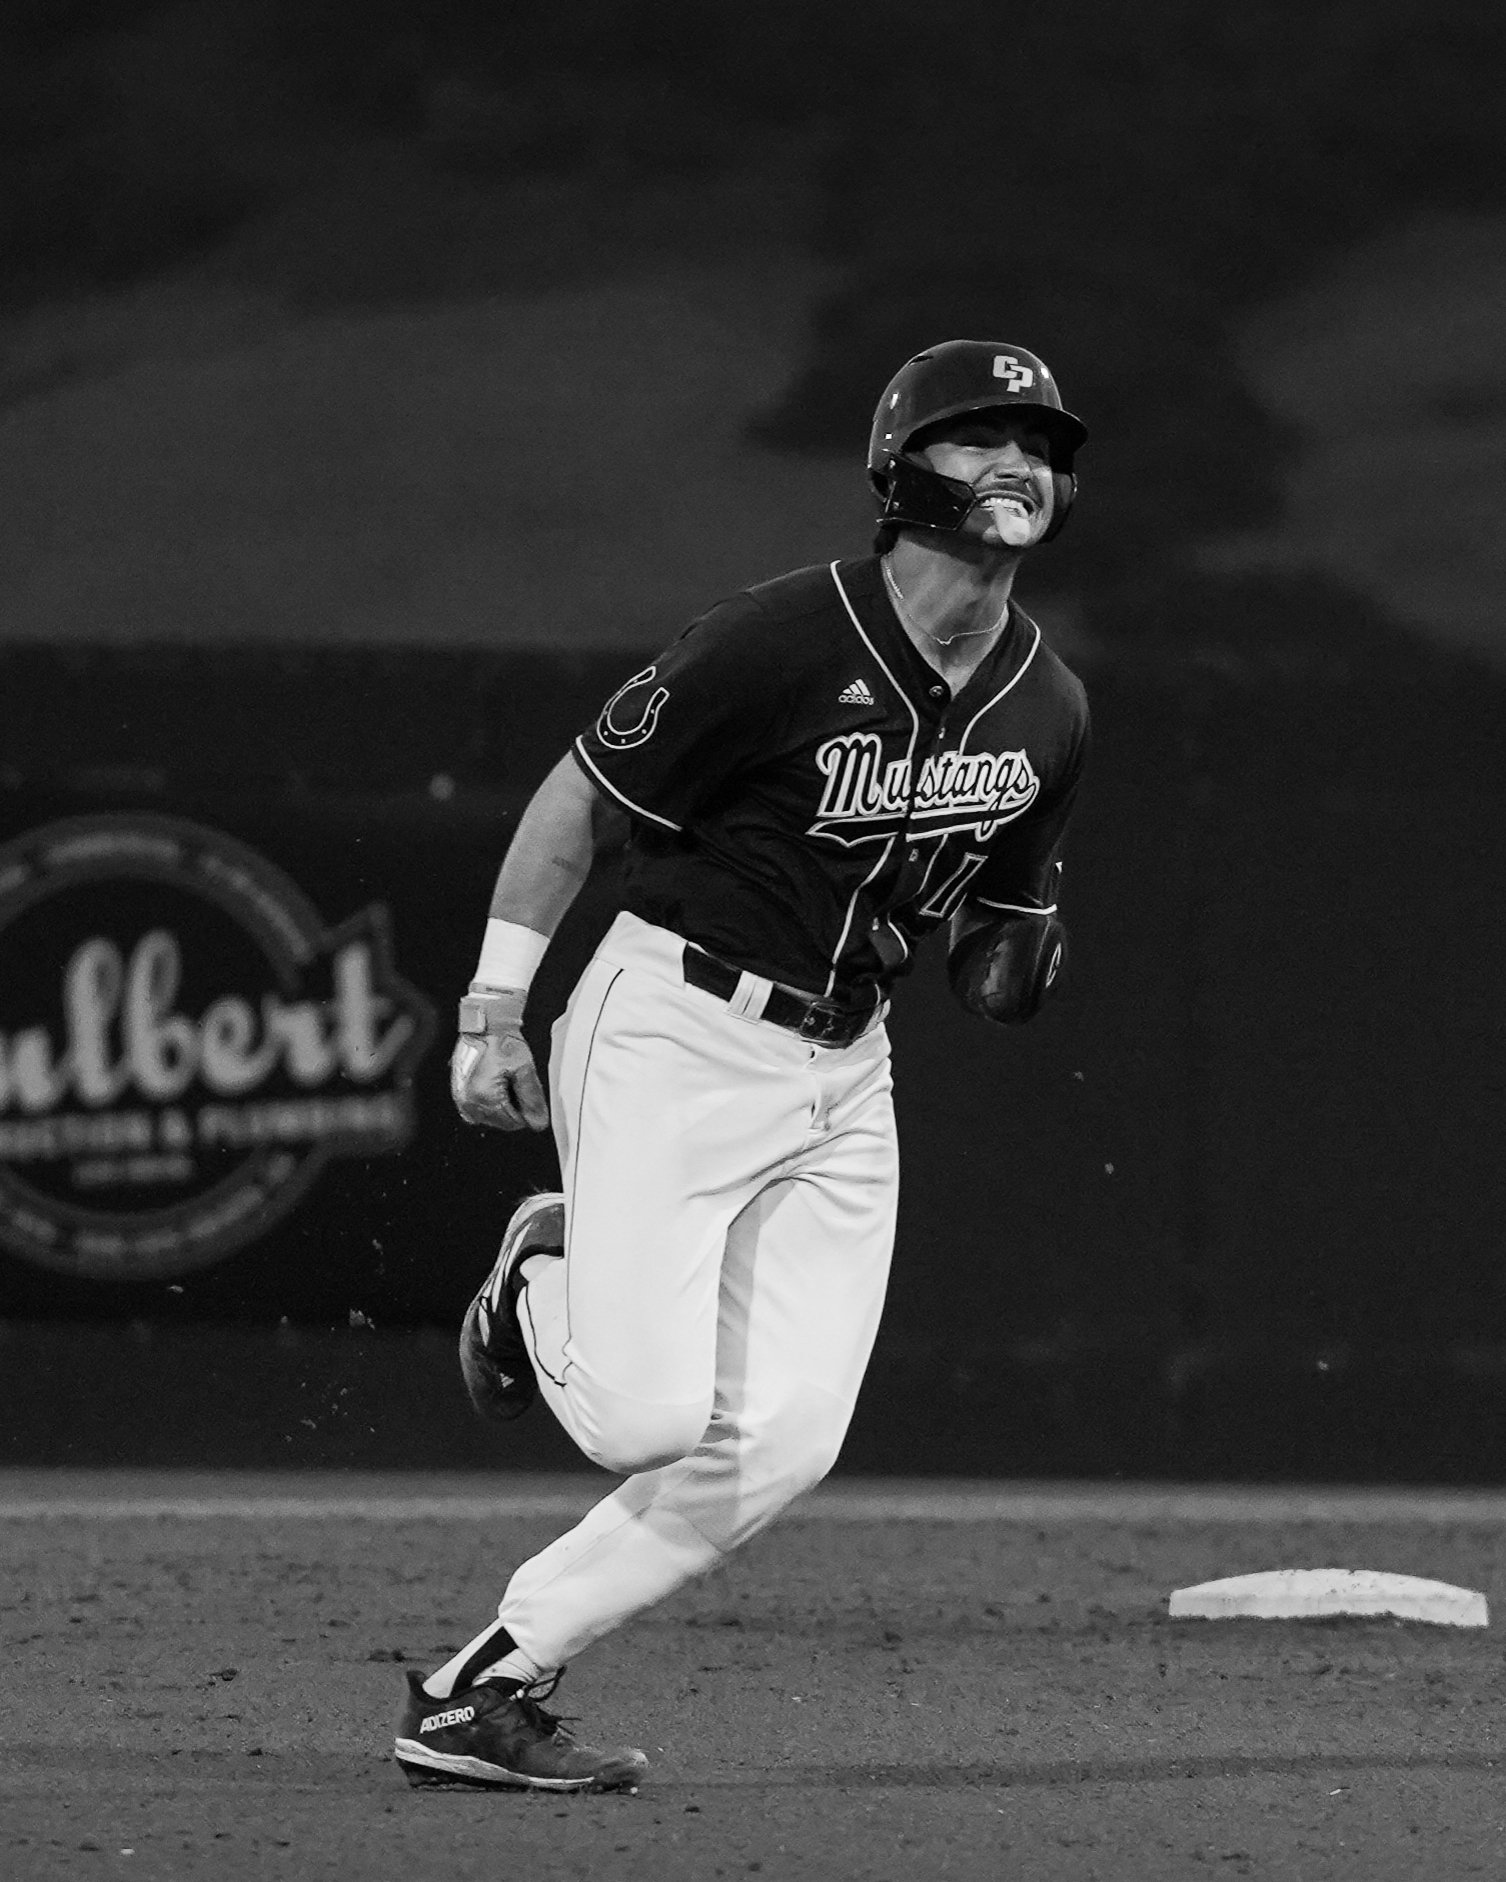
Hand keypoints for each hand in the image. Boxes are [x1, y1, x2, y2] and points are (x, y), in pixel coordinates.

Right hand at [450, 991, 548, 1130]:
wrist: (485, 1026)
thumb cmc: (502, 1042)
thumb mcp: (524, 1070)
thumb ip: (532, 1099)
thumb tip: (538, 1122)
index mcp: (484, 1097)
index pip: (513, 1122)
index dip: (525, 1110)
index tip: (526, 1092)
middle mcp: (469, 1102)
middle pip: (501, 1122)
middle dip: (513, 1107)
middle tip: (514, 1083)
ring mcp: (461, 1098)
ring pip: (490, 1117)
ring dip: (501, 1105)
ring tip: (503, 1081)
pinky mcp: (459, 1093)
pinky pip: (478, 1109)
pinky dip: (489, 1101)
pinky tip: (494, 1084)